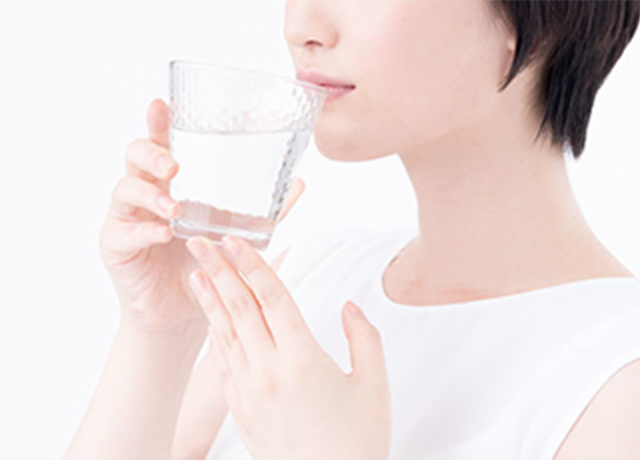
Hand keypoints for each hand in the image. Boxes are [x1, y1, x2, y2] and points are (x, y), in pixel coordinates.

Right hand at [99, 98, 304, 334]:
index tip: (162, 104)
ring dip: (151, 195)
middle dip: (151, 154)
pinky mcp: (116, 245)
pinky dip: (145, 230)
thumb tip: (299, 183)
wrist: (184, 308)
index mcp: (170, 184)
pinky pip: (123, 231)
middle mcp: (145, 194)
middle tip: (173, 167)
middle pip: (134, 157)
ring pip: (125, 189)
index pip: (161, 144)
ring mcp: (126, 217)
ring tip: (174, 209)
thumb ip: (264, 210)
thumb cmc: (204, 262)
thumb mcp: (236, 232)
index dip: (158, 122)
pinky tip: (163, 234)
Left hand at [185, 234, 391, 459]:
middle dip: (218, 270)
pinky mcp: (240, 410)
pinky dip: (215, 336)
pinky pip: (222, 364)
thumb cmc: (356, 444)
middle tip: (200, 242)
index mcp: (302, 359)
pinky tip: (210, 321)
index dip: (252, 264)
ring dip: (209, 299)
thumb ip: (363, 337)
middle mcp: (269, 371)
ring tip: (195, 272)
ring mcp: (250, 391)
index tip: (235, 239)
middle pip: (240, 308)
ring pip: (225, 333)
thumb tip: (350, 307)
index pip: (272, 298)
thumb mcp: (374, 385)